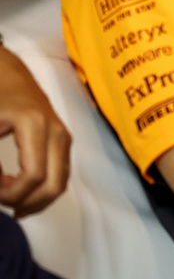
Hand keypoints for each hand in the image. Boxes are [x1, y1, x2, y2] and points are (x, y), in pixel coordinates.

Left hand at [0, 48, 71, 216]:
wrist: (6, 74)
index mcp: (35, 125)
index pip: (33, 176)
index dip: (10, 194)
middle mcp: (56, 131)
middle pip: (54, 184)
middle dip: (27, 203)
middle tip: (3, 204)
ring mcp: (63, 136)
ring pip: (60, 182)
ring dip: (35, 199)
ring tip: (9, 199)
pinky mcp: (63, 140)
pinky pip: (60, 174)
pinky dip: (42, 188)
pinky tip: (20, 190)